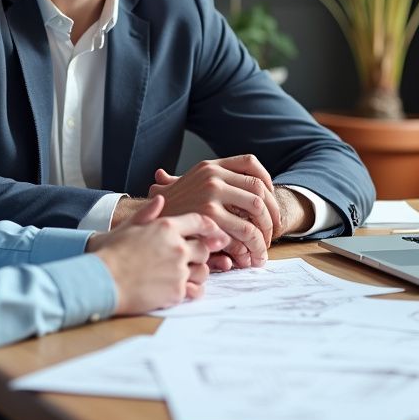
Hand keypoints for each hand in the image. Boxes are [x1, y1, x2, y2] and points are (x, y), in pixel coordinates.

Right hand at [88, 195, 228, 313]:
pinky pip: (196, 291)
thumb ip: (149, 212)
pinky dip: (192, 290)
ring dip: (197, 272)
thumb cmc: (112, 251)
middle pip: (204, 248)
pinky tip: (182, 289)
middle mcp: (177, 247)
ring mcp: (179, 270)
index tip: (214, 231)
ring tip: (185, 274)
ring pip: (204, 271)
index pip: (199, 221)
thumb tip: (160, 199)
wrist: (102, 279)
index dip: (209, 226)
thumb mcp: (130, 225)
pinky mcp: (176, 292)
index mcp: (167, 227)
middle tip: (193, 257)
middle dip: (201, 252)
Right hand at [147, 154, 280, 268]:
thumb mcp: (182, 186)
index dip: (267, 181)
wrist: (145, 220)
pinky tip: (251, 256)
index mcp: (209, 166)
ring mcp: (211, 194)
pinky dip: (253, 245)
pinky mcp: (210, 216)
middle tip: (273, 231)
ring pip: (256, 212)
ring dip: (265, 232)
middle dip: (272, 213)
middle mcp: (212, 175)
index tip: (270, 201)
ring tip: (263, 249)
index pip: (251, 163)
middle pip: (259, 189)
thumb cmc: (165, 209)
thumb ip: (202, 183)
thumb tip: (212, 182)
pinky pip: (244, 231)